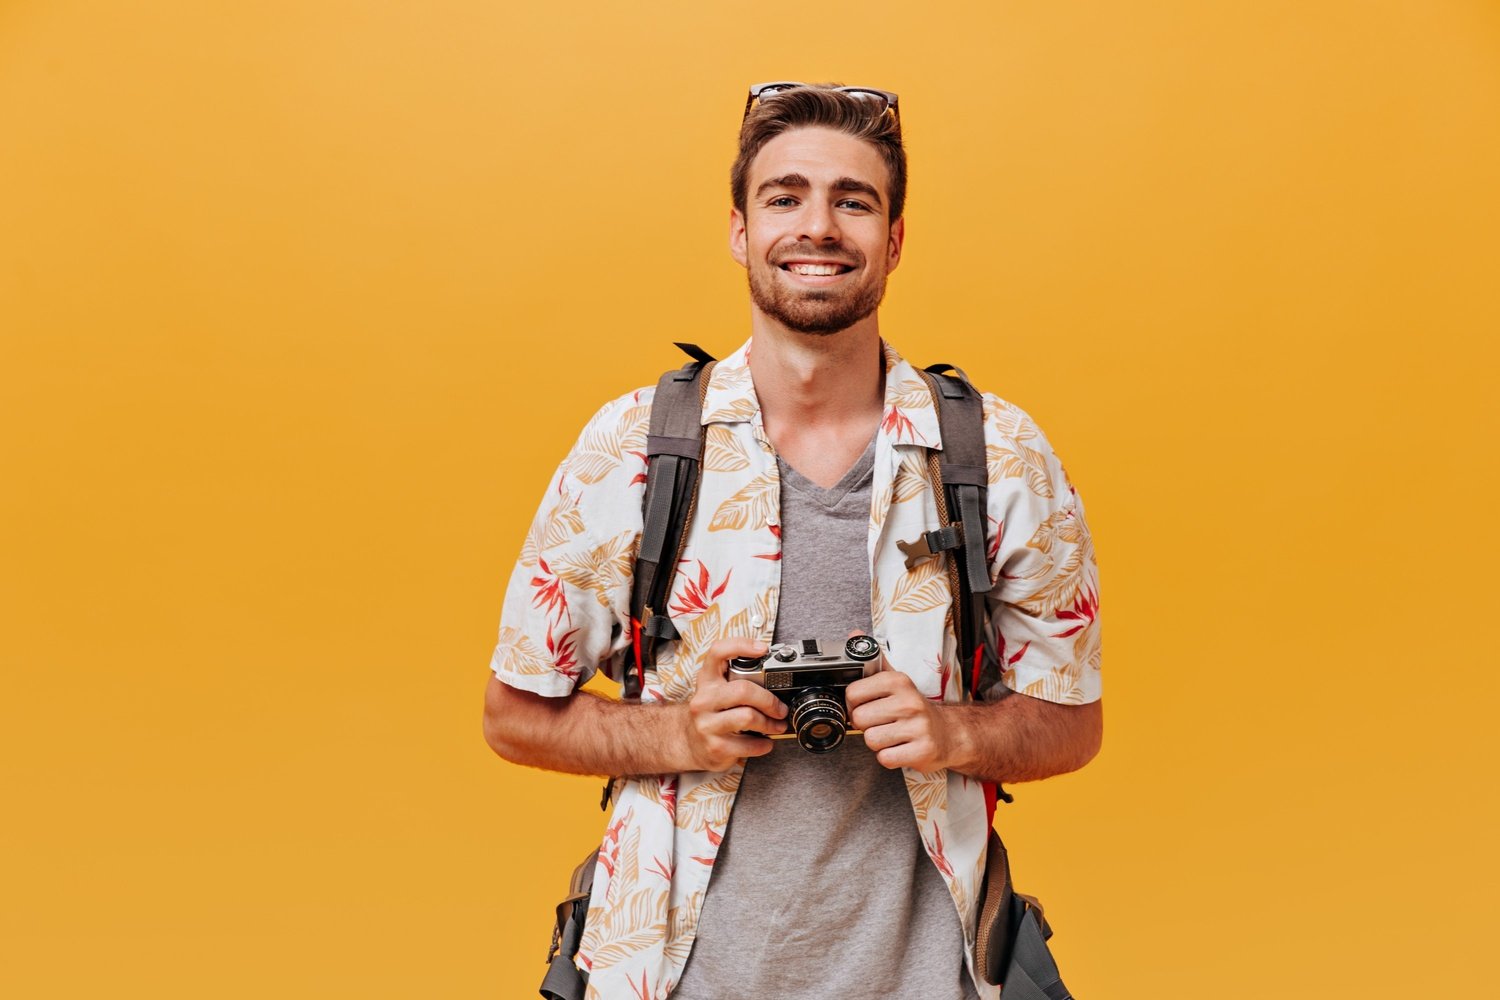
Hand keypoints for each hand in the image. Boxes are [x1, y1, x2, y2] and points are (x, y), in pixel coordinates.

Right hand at [684, 637, 790, 771]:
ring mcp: (707, 724)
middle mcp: (704, 699)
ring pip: (748, 717)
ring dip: (770, 724)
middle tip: (780, 709)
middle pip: (743, 690)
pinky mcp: (714, 746)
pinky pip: (748, 744)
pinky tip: (765, 742)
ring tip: (776, 726)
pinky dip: (763, 744)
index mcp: (707, 680)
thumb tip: (776, 677)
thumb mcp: (718, 691)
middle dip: (769, 700)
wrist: (688, 742)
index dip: (741, 645)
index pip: (718, 652)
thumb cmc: (712, 712)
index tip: (763, 649)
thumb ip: (738, 680)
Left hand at [846, 652, 965, 772]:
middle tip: (881, 722)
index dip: (854, 704)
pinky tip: (900, 747)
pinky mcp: (922, 751)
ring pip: (870, 740)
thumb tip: (854, 634)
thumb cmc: (915, 708)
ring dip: (878, 742)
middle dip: (865, 725)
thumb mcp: (897, 681)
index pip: (853, 693)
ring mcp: (917, 727)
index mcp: (898, 681)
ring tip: (892, 734)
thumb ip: (873, 660)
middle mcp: (909, 702)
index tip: (867, 706)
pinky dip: (889, 756)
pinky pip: (885, 758)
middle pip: (859, 719)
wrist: (949, 733)